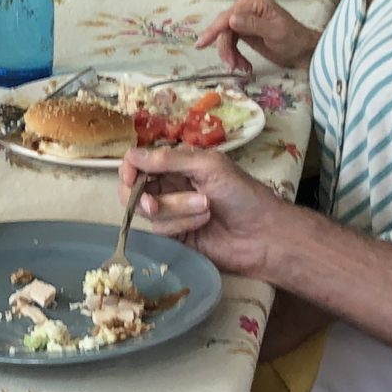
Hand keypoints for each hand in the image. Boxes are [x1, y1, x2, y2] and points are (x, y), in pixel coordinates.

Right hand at [119, 145, 298, 281]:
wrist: (262, 234)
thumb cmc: (241, 193)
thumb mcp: (208, 166)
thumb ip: (168, 160)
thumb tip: (131, 155)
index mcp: (177, 164)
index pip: (137, 162)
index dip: (128, 170)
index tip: (131, 180)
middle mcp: (169, 186)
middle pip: (133, 189)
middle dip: (144, 196)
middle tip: (154, 203)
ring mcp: (171, 212)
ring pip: (147, 210)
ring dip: (175, 209)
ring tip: (206, 208)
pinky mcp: (174, 236)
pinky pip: (159, 230)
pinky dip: (180, 225)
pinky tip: (202, 224)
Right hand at [195, 0, 319, 74]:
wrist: (303, 51)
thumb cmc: (294, 39)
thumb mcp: (275, 32)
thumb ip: (253, 25)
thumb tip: (231, 20)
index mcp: (253, 0)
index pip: (228, 16)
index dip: (214, 31)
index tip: (202, 44)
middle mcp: (246, 6)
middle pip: (224, 27)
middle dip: (225, 48)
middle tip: (231, 66)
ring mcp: (243, 18)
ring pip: (225, 37)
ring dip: (230, 54)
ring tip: (240, 68)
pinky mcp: (243, 30)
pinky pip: (230, 42)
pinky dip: (234, 55)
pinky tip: (243, 65)